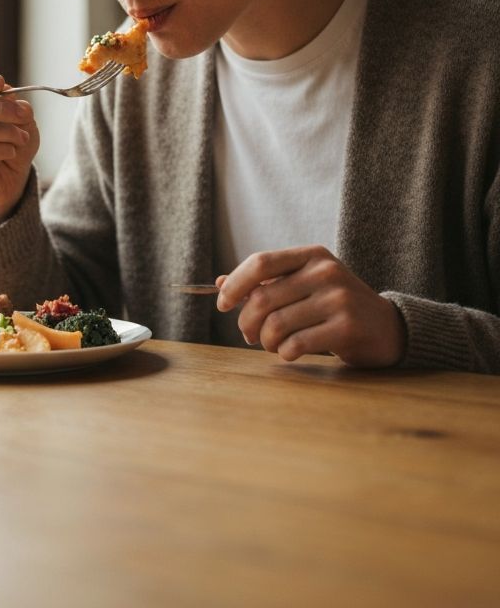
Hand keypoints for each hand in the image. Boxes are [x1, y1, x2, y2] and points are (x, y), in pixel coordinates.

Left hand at [215, 246, 405, 367]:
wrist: (388, 328)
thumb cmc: (335, 305)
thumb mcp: (304, 283)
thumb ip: (266, 282)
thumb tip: (219, 283)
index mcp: (311, 256)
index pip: (260, 262)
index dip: (235, 284)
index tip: (223, 304)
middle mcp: (325, 272)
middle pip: (262, 297)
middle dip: (246, 321)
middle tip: (248, 335)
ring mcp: (338, 299)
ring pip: (276, 324)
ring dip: (265, 341)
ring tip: (271, 344)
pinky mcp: (347, 328)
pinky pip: (296, 344)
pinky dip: (285, 352)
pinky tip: (290, 352)